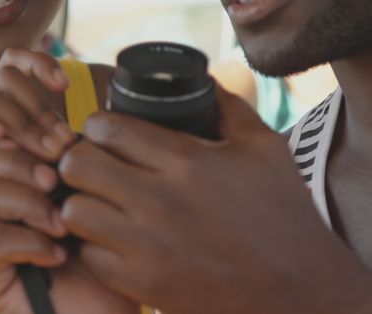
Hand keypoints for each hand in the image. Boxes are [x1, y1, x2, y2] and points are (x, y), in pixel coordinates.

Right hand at [0, 48, 76, 297]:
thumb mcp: (51, 193)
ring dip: (19, 123)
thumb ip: (65, 163)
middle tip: (63, 147)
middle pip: (5, 80)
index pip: (15, 64)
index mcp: (4, 122)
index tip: (66, 85)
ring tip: (45, 163)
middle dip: (39, 109)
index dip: (38, 62)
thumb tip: (100, 140)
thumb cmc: (26, 234)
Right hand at [0, 143, 137, 313]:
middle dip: (20, 161)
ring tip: (63, 225)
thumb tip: (68, 129)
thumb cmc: (103, 266)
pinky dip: (30, 241)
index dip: (20, 131)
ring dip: (28, 201)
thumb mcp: (90, 205)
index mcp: (2, 191)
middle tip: (58, 182)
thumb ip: (68, 168)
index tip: (65, 143)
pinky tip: (58, 256)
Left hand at [58, 88, 371, 313]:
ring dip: (83, 202)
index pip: (108, 127)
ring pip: (74, 211)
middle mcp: (159, 201)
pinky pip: (88, 256)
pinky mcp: (142, 283)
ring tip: (102, 201)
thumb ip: (228, 108)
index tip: (107, 131)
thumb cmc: (283, 215)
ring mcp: (146, 246)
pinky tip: (116, 240)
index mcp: (186, 161)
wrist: (297, 291)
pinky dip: (96, 246)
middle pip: (78, 164)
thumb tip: (203, 80)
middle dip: (81, 157)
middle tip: (96, 163)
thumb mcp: (265, 148)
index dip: (100, 124)